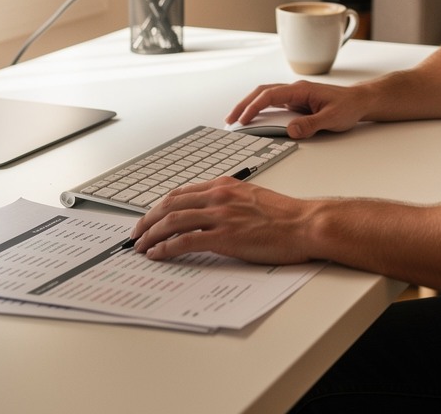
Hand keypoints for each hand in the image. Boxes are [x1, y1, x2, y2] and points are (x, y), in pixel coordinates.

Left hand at [132, 179, 314, 263]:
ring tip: (140, 247)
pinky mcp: (224, 236)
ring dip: (151, 235)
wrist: (304, 223)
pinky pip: (185, 241)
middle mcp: (219, 195)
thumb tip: (210, 216)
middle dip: (147, 220)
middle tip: (136, 234)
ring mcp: (221, 215)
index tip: (149, 218)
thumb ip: (229, 202)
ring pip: (172, 221)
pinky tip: (157, 255)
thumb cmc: (285, 215)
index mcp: (225, 185)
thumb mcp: (252, 198)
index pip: (181, 193)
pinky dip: (166, 248)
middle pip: (170, 204)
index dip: (160, 207)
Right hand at [226, 80, 367, 138]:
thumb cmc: (348, 106)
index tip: (242, 119)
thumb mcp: (332, 118)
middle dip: (244, 104)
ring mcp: (295, 96)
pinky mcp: (296, 103)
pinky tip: (254, 119)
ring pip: (266, 96)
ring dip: (250, 106)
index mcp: (301, 90)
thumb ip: (311, 124)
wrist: (360, 101)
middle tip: (230, 120)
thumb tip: (291, 130)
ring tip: (236, 120)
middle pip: (262, 92)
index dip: (254, 106)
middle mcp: (295, 90)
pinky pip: (273, 104)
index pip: (270, 95)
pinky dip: (260, 109)